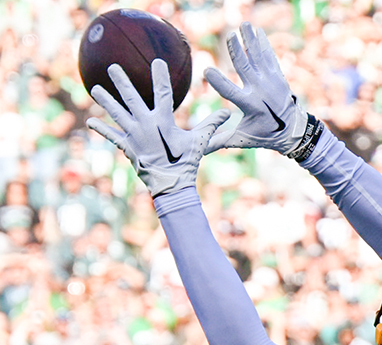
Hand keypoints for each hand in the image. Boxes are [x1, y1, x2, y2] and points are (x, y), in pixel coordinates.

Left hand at [87, 61, 228, 196]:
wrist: (171, 183)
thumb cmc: (187, 161)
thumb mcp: (200, 141)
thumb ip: (211, 125)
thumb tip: (228, 113)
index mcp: (163, 120)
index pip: (163, 93)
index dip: (161, 76)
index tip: (157, 61)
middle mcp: (145, 124)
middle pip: (130, 98)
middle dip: (121, 81)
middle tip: (112, 67)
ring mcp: (133, 135)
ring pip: (116, 113)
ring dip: (105, 100)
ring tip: (95, 88)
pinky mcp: (127, 146)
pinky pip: (112, 136)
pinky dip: (102, 128)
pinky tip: (90, 121)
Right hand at [204, 23, 308, 155]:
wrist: (294, 131)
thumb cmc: (264, 135)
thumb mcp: (242, 139)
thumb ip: (219, 139)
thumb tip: (197, 147)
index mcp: (250, 106)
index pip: (231, 92)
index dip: (219, 82)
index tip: (207, 70)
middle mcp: (262, 92)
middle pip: (246, 69)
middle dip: (238, 52)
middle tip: (230, 36)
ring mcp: (272, 82)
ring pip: (259, 58)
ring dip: (251, 41)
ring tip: (245, 25)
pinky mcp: (278, 77)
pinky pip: (269, 57)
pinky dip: (263, 44)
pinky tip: (257, 31)